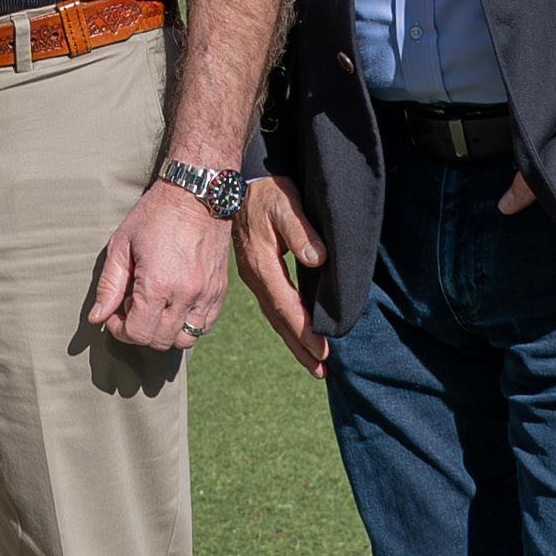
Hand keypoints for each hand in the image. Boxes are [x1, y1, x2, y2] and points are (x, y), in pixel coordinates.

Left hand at [87, 176, 234, 353]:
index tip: (115, 315)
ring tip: (154, 308)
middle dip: (140, 332)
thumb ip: (109, 285)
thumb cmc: (155, 215)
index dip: (120, 330)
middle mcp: (186, 294)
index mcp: (158, 284)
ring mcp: (207, 294)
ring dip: (165, 332)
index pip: (138, 333)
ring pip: (185, 339)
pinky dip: (187, 324)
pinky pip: (204, 326)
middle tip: (131, 308)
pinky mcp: (220, 290)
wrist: (197, 194)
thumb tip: (97, 318)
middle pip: (160, 341)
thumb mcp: (121, 245)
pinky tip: (174, 305)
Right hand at [236, 175, 329, 374]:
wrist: (231, 182)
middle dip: (300, 347)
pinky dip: (285, 322)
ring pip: (274, 315)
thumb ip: (301, 231)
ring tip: (312, 362)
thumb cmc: (263, 190)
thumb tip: (317, 259)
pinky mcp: (254, 270)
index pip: (287, 306)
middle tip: (321, 372)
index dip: (305, 331)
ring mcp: (252, 275)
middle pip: (279, 320)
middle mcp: (255, 276)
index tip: (323, 353)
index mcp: (262, 265)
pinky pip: (271, 304)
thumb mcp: (284, 204)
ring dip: (293, 339)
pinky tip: (294, 329)